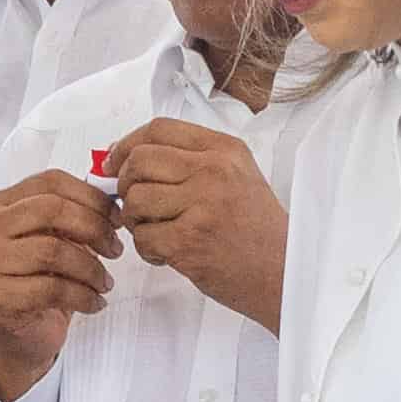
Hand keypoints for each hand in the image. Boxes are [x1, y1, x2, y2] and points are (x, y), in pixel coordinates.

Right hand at [0, 168, 124, 396]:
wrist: (19, 336)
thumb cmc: (39, 283)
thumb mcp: (57, 242)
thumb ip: (74, 218)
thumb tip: (113, 205)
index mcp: (1, 205)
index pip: (50, 182)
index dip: (91, 197)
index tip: (116, 218)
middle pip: (51, 210)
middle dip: (94, 228)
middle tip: (115, 249)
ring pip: (53, 251)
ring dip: (92, 269)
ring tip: (105, 283)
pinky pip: (51, 289)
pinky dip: (84, 296)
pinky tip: (94, 302)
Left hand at [113, 120, 286, 328]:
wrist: (284, 272)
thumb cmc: (257, 231)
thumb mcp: (236, 177)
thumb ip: (190, 163)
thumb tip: (127, 158)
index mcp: (224, 150)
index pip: (160, 129)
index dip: (128, 144)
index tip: (116, 162)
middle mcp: (213, 170)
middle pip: (140, 160)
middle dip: (125, 184)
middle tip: (135, 204)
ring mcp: (202, 204)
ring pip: (135, 199)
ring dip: (135, 221)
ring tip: (157, 232)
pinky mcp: (190, 240)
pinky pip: (143, 237)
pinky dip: (147, 249)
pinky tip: (168, 254)